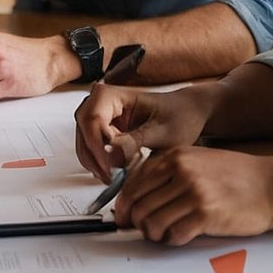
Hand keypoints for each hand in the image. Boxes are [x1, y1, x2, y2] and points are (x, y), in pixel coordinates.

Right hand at [73, 83, 215, 179]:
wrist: (188, 114)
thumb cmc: (180, 115)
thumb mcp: (163, 132)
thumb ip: (137, 141)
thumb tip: (112, 154)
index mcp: (116, 94)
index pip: (93, 119)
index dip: (98, 147)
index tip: (110, 168)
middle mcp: (103, 102)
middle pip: (84, 130)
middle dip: (95, 157)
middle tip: (110, 177)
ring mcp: (101, 116)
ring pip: (84, 141)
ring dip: (96, 162)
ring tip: (115, 178)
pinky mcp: (104, 129)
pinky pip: (91, 148)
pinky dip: (99, 162)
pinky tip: (115, 172)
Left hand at [115, 147, 272, 245]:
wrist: (272, 184)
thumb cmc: (237, 175)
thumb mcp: (199, 160)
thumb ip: (169, 173)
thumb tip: (138, 197)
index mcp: (176, 156)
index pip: (133, 184)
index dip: (124, 205)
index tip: (124, 217)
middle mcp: (181, 171)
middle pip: (138, 206)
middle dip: (137, 223)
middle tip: (145, 230)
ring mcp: (194, 193)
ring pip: (152, 223)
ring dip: (154, 235)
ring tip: (164, 234)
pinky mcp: (207, 215)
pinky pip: (174, 235)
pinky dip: (172, 241)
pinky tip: (181, 236)